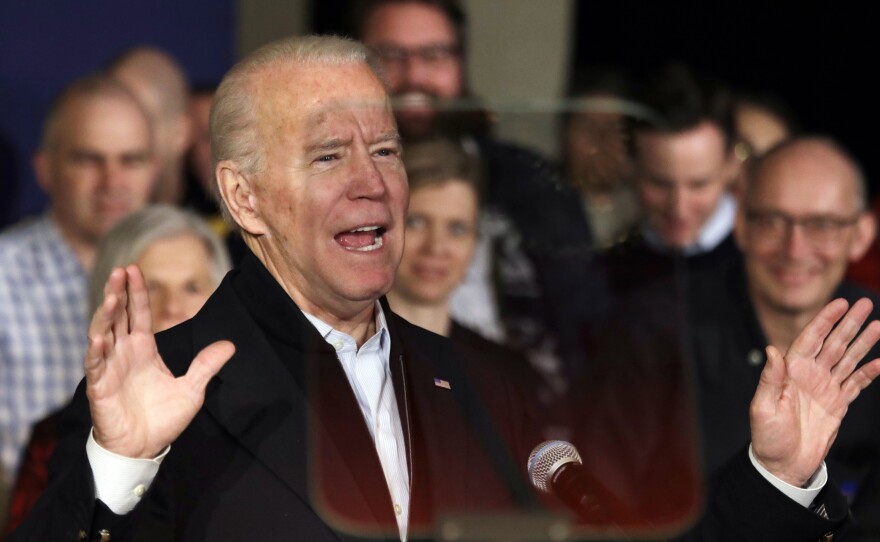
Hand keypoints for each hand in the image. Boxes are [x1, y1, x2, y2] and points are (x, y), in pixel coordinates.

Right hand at [84, 265, 234, 457]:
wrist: (144, 448)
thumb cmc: (163, 418)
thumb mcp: (192, 389)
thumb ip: (206, 365)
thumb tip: (230, 345)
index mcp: (144, 348)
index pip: (138, 313)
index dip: (135, 292)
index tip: (133, 268)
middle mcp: (124, 353)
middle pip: (118, 316)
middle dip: (117, 293)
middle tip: (120, 270)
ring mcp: (110, 368)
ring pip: (102, 334)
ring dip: (105, 315)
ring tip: (110, 297)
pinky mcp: (100, 387)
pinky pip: (96, 365)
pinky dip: (96, 351)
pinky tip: (99, 338)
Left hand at [750, 298, 879, 486]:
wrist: (783, 465)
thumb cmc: (767, 437)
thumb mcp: (763, 407)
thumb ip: (770, 379)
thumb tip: (772, 350)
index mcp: (791, 371)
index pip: (810, 339)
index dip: (825, 320)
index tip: (839, 303)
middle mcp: (809, 375)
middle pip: (833, 343)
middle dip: (849, 323)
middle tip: (866, 304)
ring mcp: (825, 388)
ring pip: (848, 359)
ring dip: (863, 343)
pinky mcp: (837, 404)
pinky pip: (856, 383)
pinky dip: (869, 372)